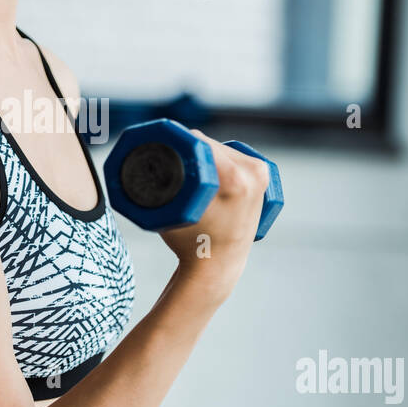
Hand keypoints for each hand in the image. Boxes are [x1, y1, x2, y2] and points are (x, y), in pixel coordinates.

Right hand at [159, 131, 269, 296]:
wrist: (217, 265)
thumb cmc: (188, 241)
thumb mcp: (169, 209)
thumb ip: (158, 178)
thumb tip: (143, 146)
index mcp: (233, 179)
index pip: (196, 142)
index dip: (175, 141)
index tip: (163, 149)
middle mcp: (253, 173)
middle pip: (211, 144)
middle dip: (190, 150)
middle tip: (176, 167)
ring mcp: (261, 175)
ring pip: (222, 148)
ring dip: (205, 155)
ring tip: (193, 175)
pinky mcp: (264, 178)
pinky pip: (236, 157)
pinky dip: (222, 161)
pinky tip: (212, 175)